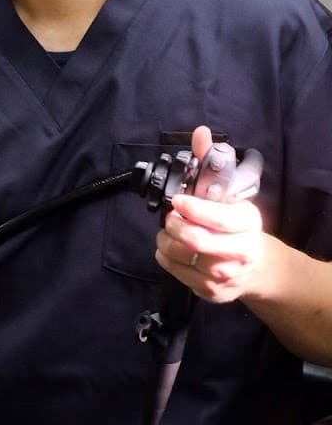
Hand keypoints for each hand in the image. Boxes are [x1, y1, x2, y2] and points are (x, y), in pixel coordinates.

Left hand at [154, 126, 265, 302]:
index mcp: (247, 223)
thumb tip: (200, 132)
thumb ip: (211, 161)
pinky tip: (169, 249)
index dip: (192, 208)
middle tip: (169, 217)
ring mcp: (226, 275)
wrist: (258, 267)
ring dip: (165, 242)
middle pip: (196, 240)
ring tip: (166, 231)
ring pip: (184, 258)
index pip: (217, 218)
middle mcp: (240, 251)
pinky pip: (179, 274)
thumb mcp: (230, 192)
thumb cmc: (238, 224)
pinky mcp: (212, 292)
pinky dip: (166, 258)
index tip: (178, 201)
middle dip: (174, 226)